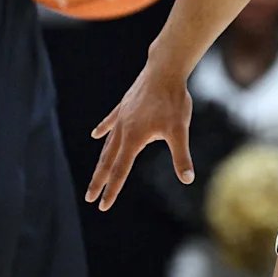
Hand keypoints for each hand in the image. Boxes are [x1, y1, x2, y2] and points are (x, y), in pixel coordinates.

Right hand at [86, 57, 195, 210]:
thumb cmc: (173, 100)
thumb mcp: (179, 130)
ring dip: (102, 160)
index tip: (103, 206)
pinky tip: (96, 135)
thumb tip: (188, 179)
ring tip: (96, 174)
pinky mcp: (124, 105)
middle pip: (108, 161)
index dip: (111, 190)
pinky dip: (103, 130)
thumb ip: (181, 156)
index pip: (120, 171)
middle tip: (89, 198)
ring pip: (108, 144)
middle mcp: (123, 130)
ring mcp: (122, 117)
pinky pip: (110, 122)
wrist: (164, 70)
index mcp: (134, 139)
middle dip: (99, 180)